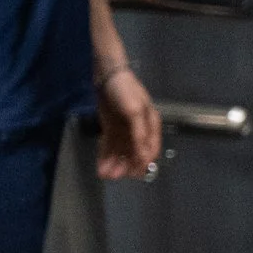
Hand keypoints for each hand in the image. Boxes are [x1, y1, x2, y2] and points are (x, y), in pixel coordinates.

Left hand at [94, 64, 161, 180]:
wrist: (107, 76)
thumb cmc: (125, 90)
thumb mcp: (134, 110)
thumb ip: (139, 133)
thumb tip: (144, 155)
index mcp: (151, 125)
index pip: (150, 150)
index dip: (142, 162)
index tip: (133, 174)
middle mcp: (139, 130)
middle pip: (134, 153)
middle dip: (124, 166)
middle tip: (113, 177)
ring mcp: (124, 130)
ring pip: (120, 152)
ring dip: (114, 164)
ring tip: (104, 175)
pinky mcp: (111, 128)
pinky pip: (110, 146)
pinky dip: (106, 156)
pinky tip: (101, 166)